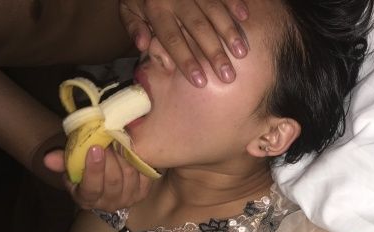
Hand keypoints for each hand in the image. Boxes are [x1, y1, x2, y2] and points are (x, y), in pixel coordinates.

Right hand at [44, 146, 151, 211]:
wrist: (107, 177)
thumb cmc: (87, 168)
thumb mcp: (73, 165)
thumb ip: (63, 161)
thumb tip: (48, 159)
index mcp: (87, 199)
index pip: (91, 188)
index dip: (94, 169)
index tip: (95, 148)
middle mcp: (108, 204)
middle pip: (113, 181)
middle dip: (112, 158)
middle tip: (110, 138)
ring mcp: (128, 200)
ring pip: (129, 176)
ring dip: (125, 156)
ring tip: (120, 140)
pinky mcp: (143, 192)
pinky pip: (144, 175)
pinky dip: (139, 160)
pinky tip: (133, 148)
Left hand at [119, 0, 248, 85]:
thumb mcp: (128, 7)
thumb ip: (134, 26)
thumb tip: (142, 46)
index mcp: (155, 9)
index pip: (172, 39)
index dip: (186, 60)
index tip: (200, 81)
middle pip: (197, 28)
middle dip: (214, 52)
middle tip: (228, 76)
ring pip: (213, 9)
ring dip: (229, 31)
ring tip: (242, 52)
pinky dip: (234, 2)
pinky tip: (245, 17)